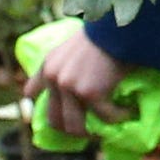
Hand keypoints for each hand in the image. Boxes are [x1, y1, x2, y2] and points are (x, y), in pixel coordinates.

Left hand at [31, 26, 122, 142]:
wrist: (116, 27)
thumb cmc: (102, 34)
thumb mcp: (73, 47)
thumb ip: (64, 65)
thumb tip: (74, 82)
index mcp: (47, 66)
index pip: (31, 93)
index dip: (44, 103)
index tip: (61, 113)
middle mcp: (53, 78)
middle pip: (54, 120)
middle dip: (71, 129)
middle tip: (89, 129)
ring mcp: (69, 88)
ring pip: (75, 127)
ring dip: (91, 132)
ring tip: (105, 127)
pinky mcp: (90, 94)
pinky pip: (105, 118)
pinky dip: (118, 117)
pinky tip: (127, 113)